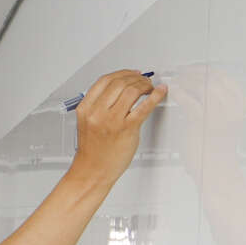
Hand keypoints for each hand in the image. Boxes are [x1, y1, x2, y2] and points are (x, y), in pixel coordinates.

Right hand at [70, 70, 165, 184]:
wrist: (93, 171)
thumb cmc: (93, 150)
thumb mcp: (87, 123)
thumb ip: (99, 106)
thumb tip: (121, 89)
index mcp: (85, 109)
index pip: (103, 81)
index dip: (121, 73)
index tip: (132, 74)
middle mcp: (97, 113)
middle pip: (119, 83)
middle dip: (135, 78)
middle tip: (143, 81)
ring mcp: (112, 121)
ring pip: (132, 90)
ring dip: (144, 85)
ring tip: (149, 88)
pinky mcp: (127, 129)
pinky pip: (144, 106)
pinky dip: (155, 96)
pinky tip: (159, 92)